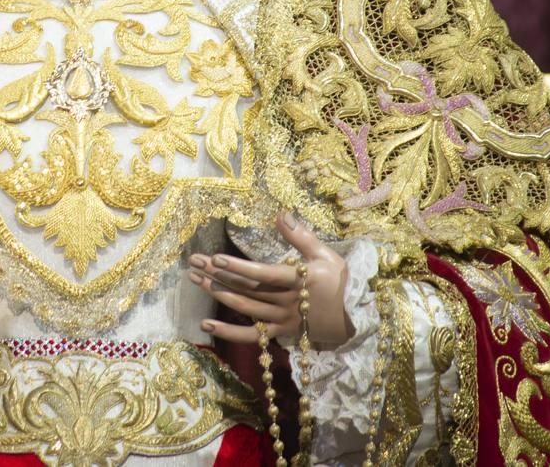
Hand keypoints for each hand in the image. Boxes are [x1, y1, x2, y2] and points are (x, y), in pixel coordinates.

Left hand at [189, 212, 350, 346]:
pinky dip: (228, 333)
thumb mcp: (325, 254)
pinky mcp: (280, 333)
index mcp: (298, 280)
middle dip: (218, 274)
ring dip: (218, 294)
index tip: (216, 258)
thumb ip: (301, 236)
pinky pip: (251, 336)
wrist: (355, 317)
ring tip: (196, 280)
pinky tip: (206, 325)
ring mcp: (282, 319)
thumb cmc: (339, 281)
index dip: (239, 268)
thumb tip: (280, 214)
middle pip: (247, 288)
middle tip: (193, 262)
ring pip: (245, 308)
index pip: (263, 274)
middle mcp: (287, 301)